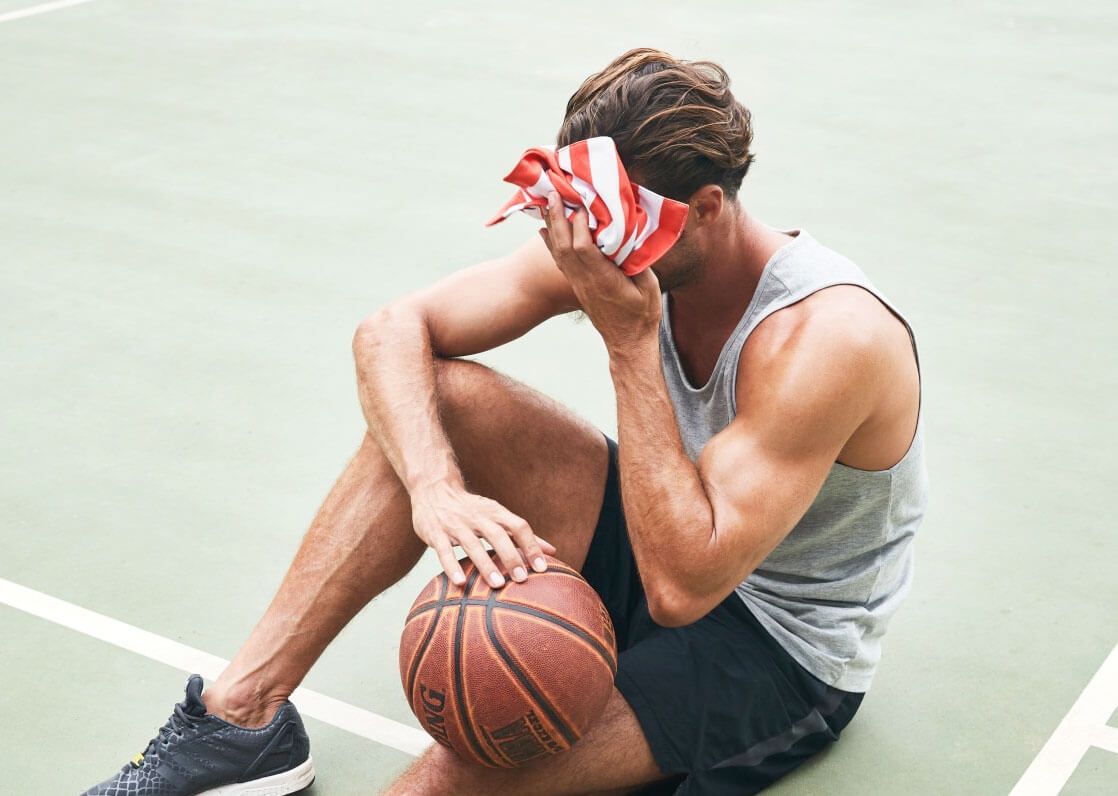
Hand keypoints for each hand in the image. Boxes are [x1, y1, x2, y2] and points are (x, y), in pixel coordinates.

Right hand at [410, 481, 556, 587]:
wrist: (433, 490)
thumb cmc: (471, 509)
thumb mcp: (497, 515)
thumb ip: (522, 534)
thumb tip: (552, 552)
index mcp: (495, 512)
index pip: (518, 526)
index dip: (531, 545)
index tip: (543, 568)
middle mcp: (477, 517)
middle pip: (498, 535)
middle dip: (511, 557)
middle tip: (522, 579)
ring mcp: (456, 525)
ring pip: (472, 544)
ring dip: (486, 564)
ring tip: (498, 585)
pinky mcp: (436, 533)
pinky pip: (444, 551)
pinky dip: (451, 566)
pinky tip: (460, 583)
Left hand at [539, 191, 661, 354]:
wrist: (628, 343)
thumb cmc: (642, 315)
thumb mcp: (649, 287)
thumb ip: (637, 261)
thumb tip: (631, 234)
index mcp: (604, 280)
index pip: (583, 248)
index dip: (578, 225)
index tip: (581, 203)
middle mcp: (585, 281)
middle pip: (564, 246)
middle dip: (558, 218)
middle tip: (554, 193)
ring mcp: (578, 285)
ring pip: (558, 252)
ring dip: (552, 226)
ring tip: (547, 204)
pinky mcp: (577, 287)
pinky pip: (559, 261)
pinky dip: (550, 243)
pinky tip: (544, 230)